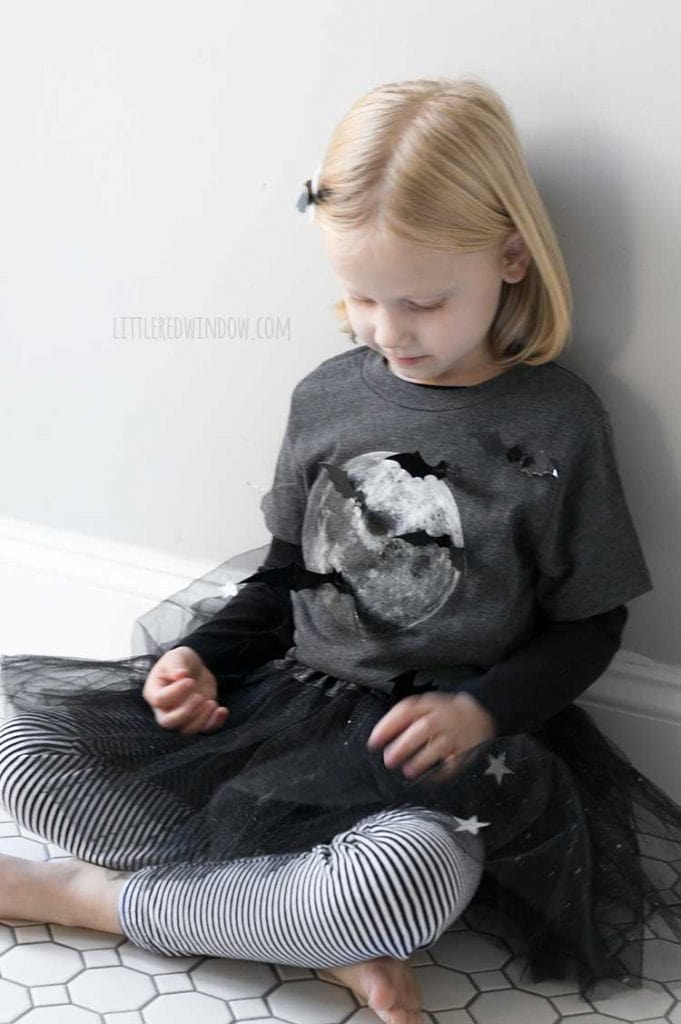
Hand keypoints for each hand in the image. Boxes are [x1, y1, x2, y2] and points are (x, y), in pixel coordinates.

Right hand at [142, 646, 228, 734]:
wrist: (194, 668)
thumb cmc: (181, 662)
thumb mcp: (177, 656)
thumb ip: (175, 664)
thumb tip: (179, 675)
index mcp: (154, 692)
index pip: (160, 700)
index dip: (175, 692)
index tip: (189, 680)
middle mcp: (164, 709)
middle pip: (168, 723)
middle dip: (186, 712)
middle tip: (199, 697)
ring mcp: (181, 717)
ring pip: (186, 730)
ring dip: (201, 719)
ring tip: (211, 703)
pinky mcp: (197, 720)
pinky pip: (204, 730)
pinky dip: (214, 723)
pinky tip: (222, 710)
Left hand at [367, 691, 496, 780]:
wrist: (482, 712)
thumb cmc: (444, 713)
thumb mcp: (426, 705)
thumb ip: (405, 717)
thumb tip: (380, 736)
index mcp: (429, 705)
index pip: (406, 711)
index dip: (388, 726)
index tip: (373, 741)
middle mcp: (442, 718)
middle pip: (422, 730)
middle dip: (404, 745)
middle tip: (389, 759)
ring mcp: (456, 735)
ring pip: (438, 747)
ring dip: (421, 760)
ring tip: (408, 770)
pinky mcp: (467, 751)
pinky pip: (454, 763)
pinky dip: (441, 771)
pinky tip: (430, 777)